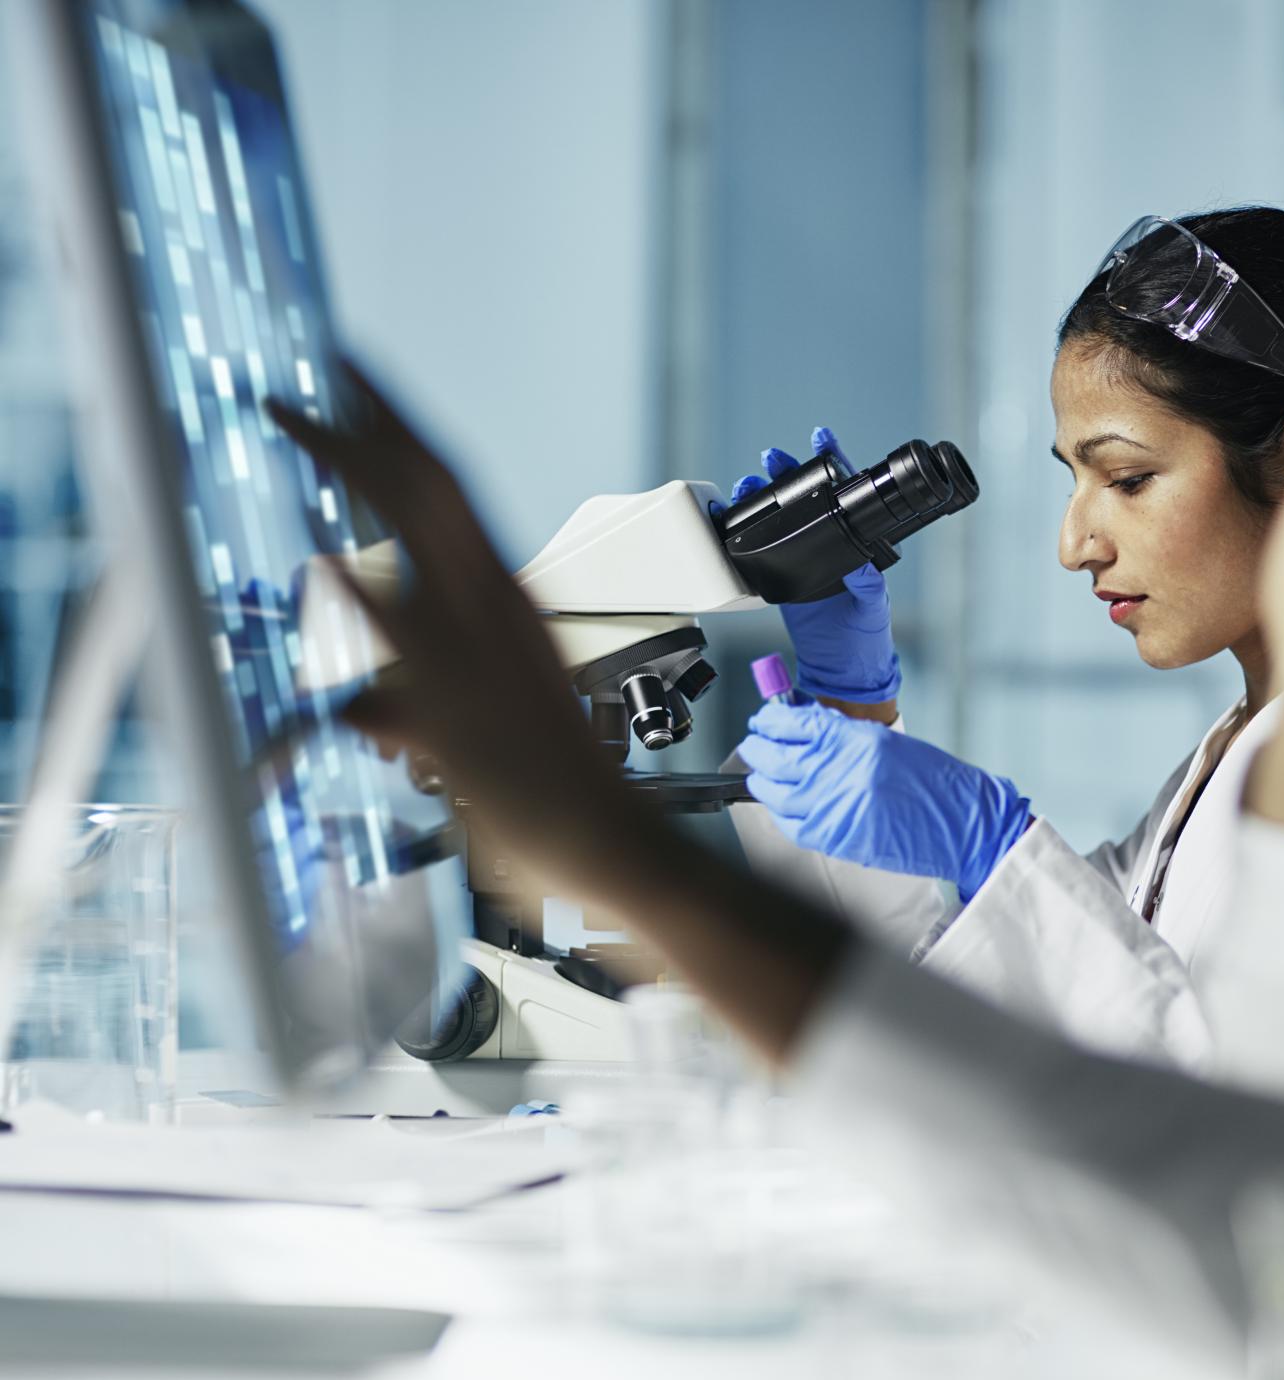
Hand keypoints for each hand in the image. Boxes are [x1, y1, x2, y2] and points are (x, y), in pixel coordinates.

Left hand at [266, 363, 850, 1064]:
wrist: (604, 839)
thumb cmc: (554, 785)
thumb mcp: (480, 718)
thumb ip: (410, 700)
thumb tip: (359, 704)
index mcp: (506, 599)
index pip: (448, 490)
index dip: (399, 429)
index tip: (354, 378)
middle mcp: (494, 606)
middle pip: (429, 486)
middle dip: (370, 419)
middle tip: (319, 365)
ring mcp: (476, 647)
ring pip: (415, 530)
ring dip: (350, 466)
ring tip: (294, 414)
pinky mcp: (458, 702)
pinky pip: (403, 640)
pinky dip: (362, 594)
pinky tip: (322, 559)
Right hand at [731, 427, 900, 705]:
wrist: (840, 669)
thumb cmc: (866, 637)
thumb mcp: (873, 608)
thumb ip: (869, 587)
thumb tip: (862, 566)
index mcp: (856, 542)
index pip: (846, 495)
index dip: (835, 463)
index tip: (822, 439)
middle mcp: (828, 543)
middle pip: (806, 498)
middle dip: (788, 472)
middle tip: (773, 457)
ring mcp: (802, 557)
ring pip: (781, 516)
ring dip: (764, 495)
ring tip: (749, 482)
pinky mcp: (780, 575)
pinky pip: (761, 546)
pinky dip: (747, 528)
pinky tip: (736, 515)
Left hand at [736, 700, 1031, 899]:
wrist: (962, 823)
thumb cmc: (933, 782)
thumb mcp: (887, 744)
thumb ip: (842, 736)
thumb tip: (802, 729)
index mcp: (855, 740)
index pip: (792, 723)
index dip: (769, 721)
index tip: (763, 720)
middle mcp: (839, 771)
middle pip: (774, 756)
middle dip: (757, 748)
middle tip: (755, 744)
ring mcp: (833, 806)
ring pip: (773, 792)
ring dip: (762, 781)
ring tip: (762, 775)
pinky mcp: (835, 838)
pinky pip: (790, 824)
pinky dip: (779, 812)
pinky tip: (780, 804)